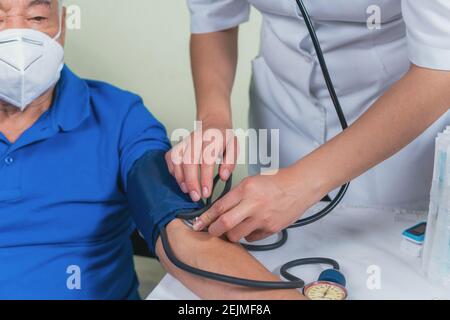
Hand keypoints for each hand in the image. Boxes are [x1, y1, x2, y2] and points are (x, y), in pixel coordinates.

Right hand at [165, 121, 237, 201]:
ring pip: (177, 159)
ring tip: (188, 191)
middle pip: (188, 160)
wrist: (213, 123)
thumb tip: (223, 176)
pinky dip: (173, 171)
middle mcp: (196, 138)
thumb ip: (230, 162)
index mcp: (212, 138)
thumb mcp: (233, 147)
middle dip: (191, 181)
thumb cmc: (224, 138)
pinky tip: (181, 180)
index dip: (205, 178)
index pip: (206, 159)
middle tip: (196, 197)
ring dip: (180, 178)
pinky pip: (170, 158)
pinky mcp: (177, 145)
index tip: (206, 192)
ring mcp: (185, 141)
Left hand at [193, 167, 325, 242]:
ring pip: (237, 235)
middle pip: (225, 224)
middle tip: (211, 230)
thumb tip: (218, 210)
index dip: (206, 217)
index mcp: (246, 189)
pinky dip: (247, 235)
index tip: (198, 223)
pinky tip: (250, 227)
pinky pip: (252, 238)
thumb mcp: (250, 181)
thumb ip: (235, 195)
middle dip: (213, 230)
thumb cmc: (275, 182)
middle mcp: (253, 204)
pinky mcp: (271, 229)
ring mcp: (262, 218)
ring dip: (230, 235)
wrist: (298, 187)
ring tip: (232, 229)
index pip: (220, 206)